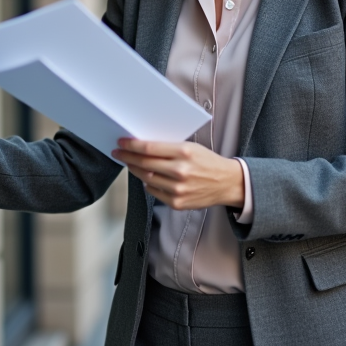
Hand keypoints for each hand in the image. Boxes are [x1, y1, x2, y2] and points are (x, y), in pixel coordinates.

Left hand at [111, 139, 243, 210]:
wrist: (227, 183)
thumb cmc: (208, 162)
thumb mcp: (191, 147)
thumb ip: (169, 148)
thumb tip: (142, 146)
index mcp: (184, 153)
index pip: (149, 148)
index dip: (132, 145)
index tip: (121, 142)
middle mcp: (180, 171)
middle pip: (144, 163)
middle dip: (128, 157)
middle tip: (118, 152)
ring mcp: (178, 189)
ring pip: (146, 178)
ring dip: (135, 170)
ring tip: (131, 163)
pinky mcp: (177, 202)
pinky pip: (154, 191)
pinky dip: (148, 184)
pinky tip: (147, 178)